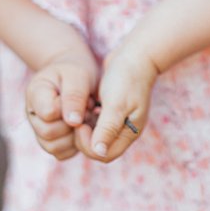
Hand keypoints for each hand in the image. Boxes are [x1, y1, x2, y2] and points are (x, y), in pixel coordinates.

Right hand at [25, 46, 98, 160]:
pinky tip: (81, 130)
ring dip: (74, 137)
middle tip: (86, 110)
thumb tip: (72, 121)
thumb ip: (74, 96)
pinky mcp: (51, 142)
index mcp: (35, 93)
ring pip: (54, 147)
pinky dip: (75, 146)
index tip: (80, 98)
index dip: (67, 109)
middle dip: (72, 125)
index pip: (48, 113)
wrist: (75, 76)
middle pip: (48, 133)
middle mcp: (32, 114)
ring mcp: (39, 130)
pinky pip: (61, 154)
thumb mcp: (77, 75)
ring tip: (83, 119)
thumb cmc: (75, 72)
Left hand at [78, 46, 158, 162]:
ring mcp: (117, 121)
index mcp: (129, 133)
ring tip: (79, 110)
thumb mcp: (116, 104)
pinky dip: (86, 117)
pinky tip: (82, 104)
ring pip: (95, 136)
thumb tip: (98, 152)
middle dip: (83, 137)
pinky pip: (95, 123)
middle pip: (98, 148)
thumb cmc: (126, 78)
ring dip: (84, 127)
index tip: (79, 124)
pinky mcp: (110, 110)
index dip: (88, 145)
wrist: (133, 56)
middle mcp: (123, 131)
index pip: (104, 154)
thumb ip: (107, 128)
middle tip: (76, 118)